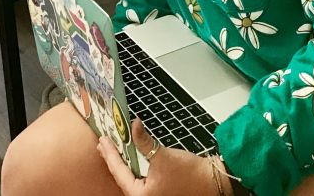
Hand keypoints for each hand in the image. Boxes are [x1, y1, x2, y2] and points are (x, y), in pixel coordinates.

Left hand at [97, 119, 225, 194]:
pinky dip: (133, 167)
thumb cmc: (189, 174)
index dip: (110, 154)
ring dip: (122, 163)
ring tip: (113, 149)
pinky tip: (130, 159)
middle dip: (113, 159)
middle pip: (122, 177)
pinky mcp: (158, 192)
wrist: (211, 182)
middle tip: (103, 144)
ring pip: (130, 179)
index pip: (119, 172)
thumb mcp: (162, 155)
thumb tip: (133, 124)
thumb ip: (144, 141)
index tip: (103, 140)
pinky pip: (139, 180)